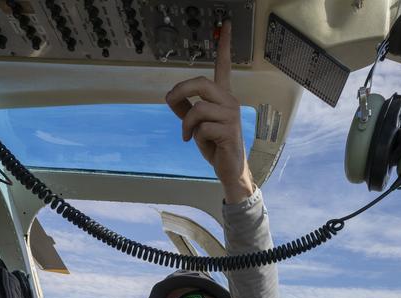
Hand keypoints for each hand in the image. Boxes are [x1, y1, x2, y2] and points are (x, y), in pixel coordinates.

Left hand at [165, 22, 254, 201]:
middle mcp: (229, 101)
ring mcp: (231, 116)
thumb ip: (184, 108)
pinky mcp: (229, 131)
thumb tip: (170, 96)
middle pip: (201, 83)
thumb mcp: (195, 124)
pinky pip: (202, 128)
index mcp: (222, 96)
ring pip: (198, 109)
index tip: (226, 25)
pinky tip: (201, 144)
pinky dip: (195, 137)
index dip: (225, 45)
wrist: (229, 169)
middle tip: (169, 99)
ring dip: (186, 125)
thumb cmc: (215, 144)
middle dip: (180, 91)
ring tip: (187, 136)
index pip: (224, 66)